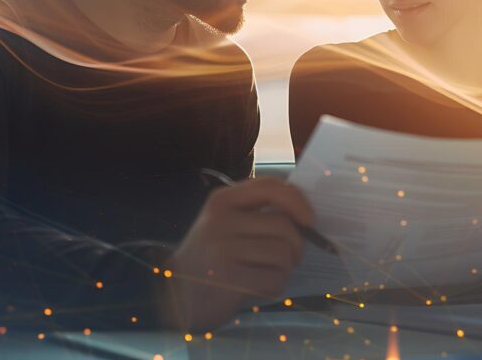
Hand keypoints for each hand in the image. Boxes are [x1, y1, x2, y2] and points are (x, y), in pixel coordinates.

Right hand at [165, 177, 314, 328]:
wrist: (172, 295)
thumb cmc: (210, 258)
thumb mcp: (224, 223)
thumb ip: (257, 212)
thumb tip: (305, 215)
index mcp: (222, 201)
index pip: (271, 187)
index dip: (298, 201)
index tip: (309, 220)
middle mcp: (220, 220)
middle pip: (283, 225)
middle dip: (296, 246)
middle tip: (288, 258)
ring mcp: (223, 249)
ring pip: (283, 253)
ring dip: (284, 268)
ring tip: (266, 272)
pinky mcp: (229, 278)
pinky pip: (275, 279)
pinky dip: (275, 286)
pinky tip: (258, 287)